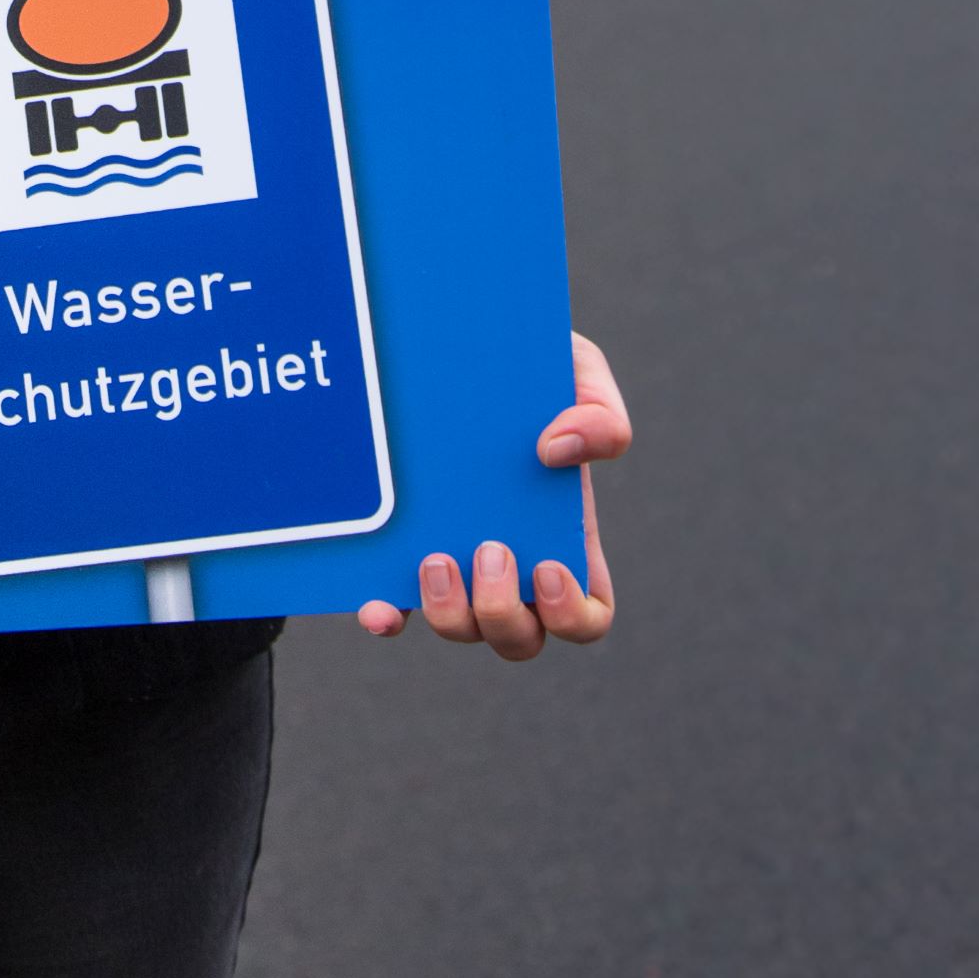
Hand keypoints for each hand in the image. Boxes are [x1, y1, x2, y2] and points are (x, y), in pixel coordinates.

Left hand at [357, 331, 629, 661]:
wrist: (460, 339)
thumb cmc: (532, 370)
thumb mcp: (580, 373)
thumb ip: (601, 412)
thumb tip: (557, 453)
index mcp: (562, 537)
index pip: (584, 615)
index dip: (571, 613)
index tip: (549, 568)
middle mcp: (511, 563)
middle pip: (519, 638)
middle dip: (504, 613)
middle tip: (489, 550)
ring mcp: (456, 563)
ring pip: (461, 628)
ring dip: (450, 613)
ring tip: (434, 556)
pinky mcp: (403, 551)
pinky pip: (396, 606)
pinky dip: (388, 616)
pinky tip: (378, 606)